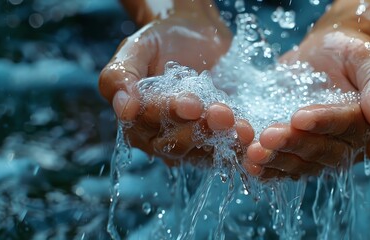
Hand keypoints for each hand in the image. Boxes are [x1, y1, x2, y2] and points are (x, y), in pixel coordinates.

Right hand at [99, 9, 253, 164]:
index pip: (148, 122)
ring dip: (222, 141)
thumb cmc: (162, 40)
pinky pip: (223, 151)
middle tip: (223, 113)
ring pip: (200, 152)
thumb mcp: (137, 48)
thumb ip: (120, 75)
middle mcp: (156, 137)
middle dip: (199, 130)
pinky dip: (237, 145)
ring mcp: (186, 143)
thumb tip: (123, 108)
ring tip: (242, 128)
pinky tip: (249, 134)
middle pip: (174, 144)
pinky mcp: (212, 142)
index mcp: (134, 118)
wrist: (196, 36)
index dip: (170, 113)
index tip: (192, 103)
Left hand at [244, 27, 369, 178]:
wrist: (325, 54)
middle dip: (294, 145)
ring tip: (253, 154)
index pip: (348, 128)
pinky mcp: (298, 153)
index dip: (324, 123)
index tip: (299, 117)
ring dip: (277, 161)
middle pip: (323, 152)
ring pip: (302, 165)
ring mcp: (321, 154)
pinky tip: (248, 163)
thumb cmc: (350, 53)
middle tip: (268, 137)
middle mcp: (348, 147)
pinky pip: (284, 166)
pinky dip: (267, 168)